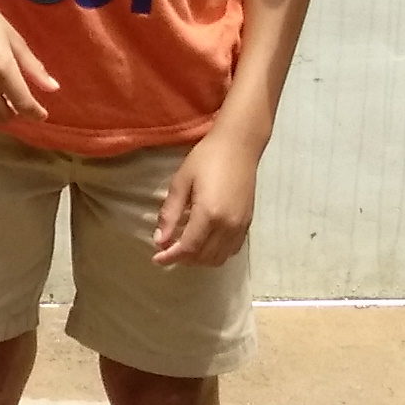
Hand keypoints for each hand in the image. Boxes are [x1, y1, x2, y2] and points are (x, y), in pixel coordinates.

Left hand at [153, 125, 258, 266]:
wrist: (239, 145)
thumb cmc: (206, 158)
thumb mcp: (181, 182)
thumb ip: (170, 214)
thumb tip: (160, 240)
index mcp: (209, 214)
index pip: (188, 248)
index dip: (170, 257)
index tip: (156, 259)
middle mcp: (228, 225)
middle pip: (203, 257)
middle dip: (183, 259)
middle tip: (167, 249)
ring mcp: (240, 226)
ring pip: (218, 258)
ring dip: (199, 259)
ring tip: (184, 247)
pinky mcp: (247, 223)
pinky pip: (231, 250)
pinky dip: (215, 253)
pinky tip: (204, 242)